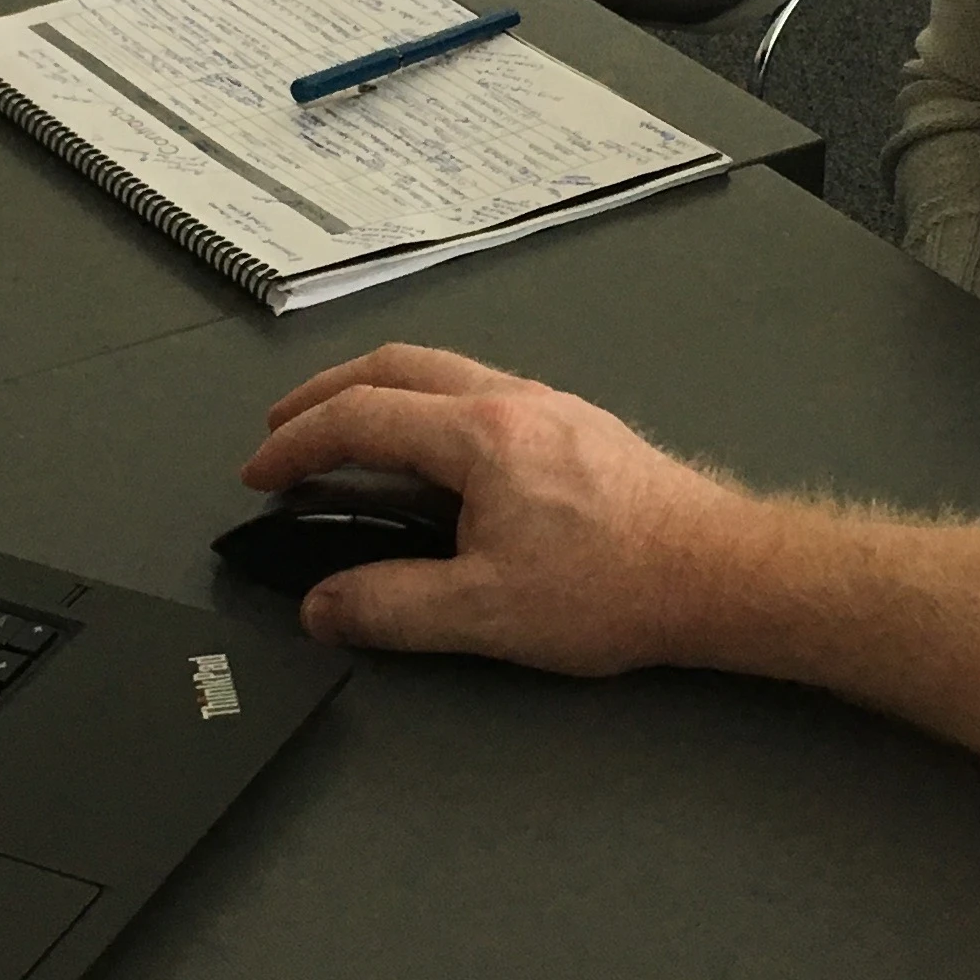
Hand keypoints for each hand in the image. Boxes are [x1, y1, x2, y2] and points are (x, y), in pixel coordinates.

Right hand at [243, 345, 754, 671]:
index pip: (359, 418)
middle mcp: (512, 400)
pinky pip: (480, 390)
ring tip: (348, 433)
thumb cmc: (616, 586)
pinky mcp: (578, 426)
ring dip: (379, 393)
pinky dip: (428, 405)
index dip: (294, 445)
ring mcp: (550, 406)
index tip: (259, 476)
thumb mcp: (484, 612)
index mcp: (479, 434)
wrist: (721, 572)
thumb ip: (390, 606)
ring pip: (441, 371)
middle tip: (284, 430)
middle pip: (394, 367)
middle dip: (325, 394)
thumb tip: (322, 606)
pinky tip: (434, 450)